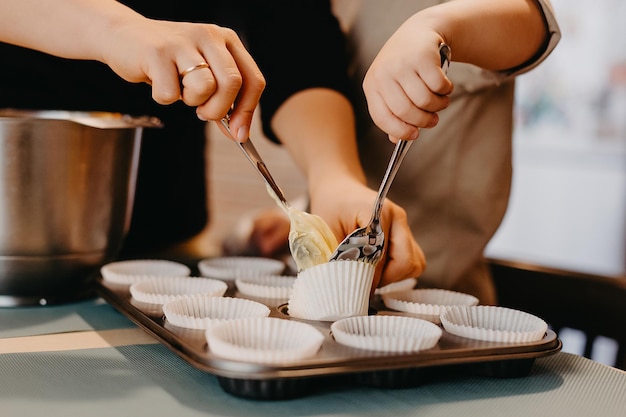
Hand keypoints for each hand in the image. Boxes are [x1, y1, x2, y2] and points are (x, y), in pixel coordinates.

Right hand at [101, 17, 264, 140]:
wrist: (123, 37)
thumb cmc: (168, 61)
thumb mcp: (202, 73)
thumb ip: (223, 98)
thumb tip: (239, 132)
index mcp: (226, 40)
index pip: (253, 79)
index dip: (248, 111)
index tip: (239, 134)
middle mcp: (209, 36)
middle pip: (232, 83)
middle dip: (219, 110)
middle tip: (203, 114)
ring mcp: (183, 42)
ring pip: (205, 87)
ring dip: (192, 101)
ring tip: (179, 91)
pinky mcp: (156, 52)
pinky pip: (170, 93)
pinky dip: (164, 98)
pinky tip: (157, 83)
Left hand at [310, 178, 424, 289]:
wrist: (340, 190)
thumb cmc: (330, 208)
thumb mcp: (327, 231)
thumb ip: (338, 257)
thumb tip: (348, 287)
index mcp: (377, 211)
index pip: (381, 253)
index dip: (369, 275)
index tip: (355, 287)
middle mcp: (397, 218)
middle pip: (405, 261)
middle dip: (384, 278)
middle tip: (363, 280)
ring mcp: (404, 226)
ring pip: (414, 263)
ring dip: (394, 275)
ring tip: (371, 273)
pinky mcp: (407, 235)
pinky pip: (414, 261)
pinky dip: (399, 271)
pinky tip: (380, 267)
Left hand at [362, 21, 452, 142]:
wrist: (419, 32)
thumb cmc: (404, 66)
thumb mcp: (392, 87)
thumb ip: (393, 112)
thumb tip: (397, 140)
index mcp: (372, 85)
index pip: (382, 118)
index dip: (399, 131)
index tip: (414, 135)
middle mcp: (383, 74)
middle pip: (406, 112)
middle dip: (424, 121)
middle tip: (433, 120)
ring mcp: (402, 64)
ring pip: (424, 100)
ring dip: (438, 106)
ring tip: (440, 100)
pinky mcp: (422, 56)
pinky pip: (438, 86)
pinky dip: (446, 90)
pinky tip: (444, 85)